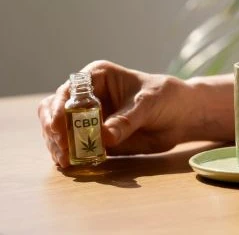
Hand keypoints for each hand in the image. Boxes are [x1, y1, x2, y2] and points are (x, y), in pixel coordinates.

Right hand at [38, 61, 196, 167]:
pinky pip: (73, 147)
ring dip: (58, 146)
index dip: (59, 108)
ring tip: (67, 162)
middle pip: (54, 110)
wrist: (180, 115)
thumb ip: (127, 120)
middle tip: (63, 151)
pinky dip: (69, 155)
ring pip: (58, 130)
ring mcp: (87, 117)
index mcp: (96, 76)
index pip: (69, 90)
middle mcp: (86, 95)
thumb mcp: (148, 105)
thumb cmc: (165, 98)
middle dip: (54, 130)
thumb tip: (105, 137)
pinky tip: (72, 165)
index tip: (59, 128)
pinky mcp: (93, 137)